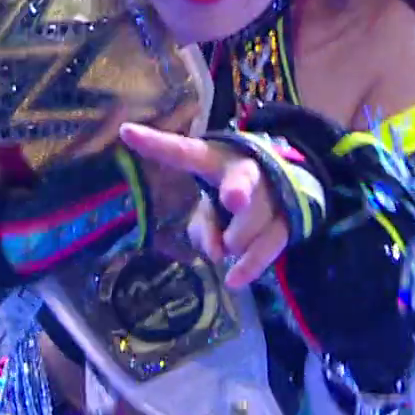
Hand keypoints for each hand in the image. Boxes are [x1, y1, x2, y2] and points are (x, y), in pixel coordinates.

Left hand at [118, 123, 288, 288]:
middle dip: (239, 189)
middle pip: (241, 180)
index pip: (183, 152)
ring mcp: (273, 195)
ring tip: (232, 241)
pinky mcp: (289, 221)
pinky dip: (249, 266)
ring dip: (234, 241)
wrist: (289, 187)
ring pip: (250, 225)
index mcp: (217, 159)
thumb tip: (215, 253)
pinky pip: (268, 247)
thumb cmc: (234, 191)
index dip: (156, 144)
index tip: (125, 132)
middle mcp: (247, 171)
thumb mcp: (212, 204)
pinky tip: (233, 281)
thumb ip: (205, 225)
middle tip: (234, 200)